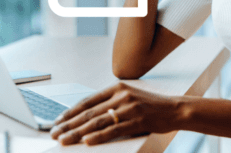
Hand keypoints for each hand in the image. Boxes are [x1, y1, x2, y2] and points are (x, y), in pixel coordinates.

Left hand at [49, 82, 182, 145]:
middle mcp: (121, 95)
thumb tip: (89, 116)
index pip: (87, 100)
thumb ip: (112, 102)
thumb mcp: (130, 97)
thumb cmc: (152, 106)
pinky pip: (113, 130)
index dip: (71, 112)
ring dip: (77, 132)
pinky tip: (87, 142)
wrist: (176, 109)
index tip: (58, 121)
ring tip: (64, 140)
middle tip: (54, 133)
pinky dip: (98, 136)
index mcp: (117, 87)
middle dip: (69, 124)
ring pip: (96, 122)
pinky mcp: (137, 121)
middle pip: (88, 112)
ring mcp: (129, 108)